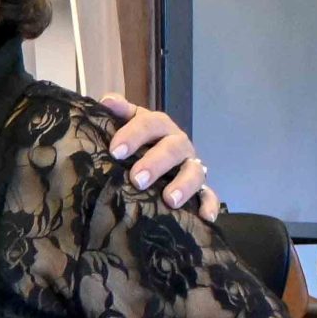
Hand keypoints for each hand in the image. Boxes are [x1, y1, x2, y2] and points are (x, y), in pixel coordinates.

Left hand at [102, 96, 222, 219]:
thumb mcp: (128, 124)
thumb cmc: (137, 142)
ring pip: (195, 172)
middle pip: (174, 149)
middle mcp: (179, 144)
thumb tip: (107, 99)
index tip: (115, 151)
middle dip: (156, 163)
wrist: (157, 158)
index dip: (134, 135)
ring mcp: (192, 165)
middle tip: (136, 179)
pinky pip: (210, 195)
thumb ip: (120, 113)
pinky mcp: (200, 187)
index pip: (150, 124)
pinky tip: (206, 217)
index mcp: (160, 127)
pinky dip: (209, 205)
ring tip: (170, 200)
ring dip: (184, 185)